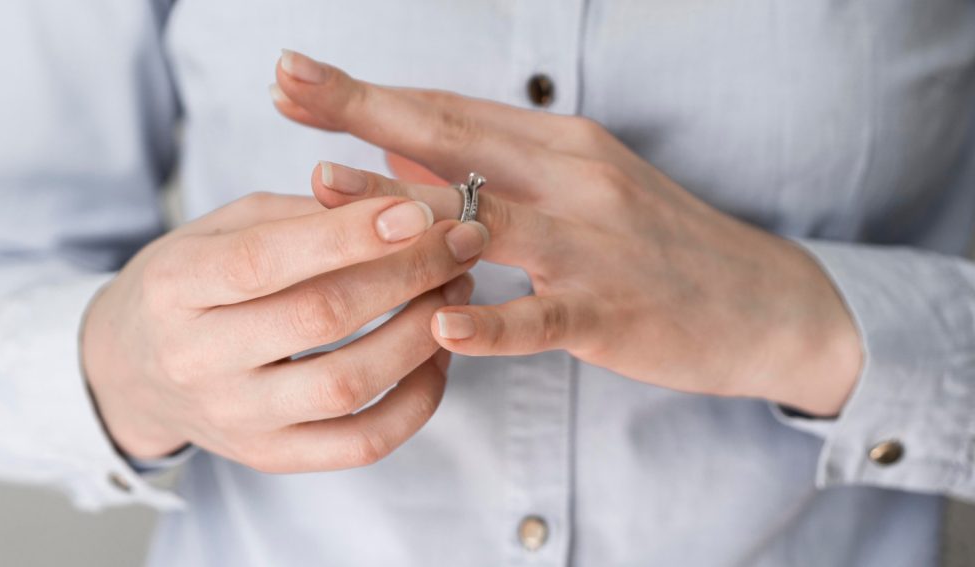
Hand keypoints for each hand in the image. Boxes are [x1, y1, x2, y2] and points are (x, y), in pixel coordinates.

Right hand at [82, 191, 488, 470]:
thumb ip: (295, 216)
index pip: (266, 260)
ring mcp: (236, 418)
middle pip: (320, 318)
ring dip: (421, 334)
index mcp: (176, 286)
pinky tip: (437, 355)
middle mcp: (198, 359)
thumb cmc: (187, 285)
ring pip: (348, 385)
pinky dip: (416, 401)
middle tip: (460, 242)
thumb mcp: (218, 229)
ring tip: (455, 290)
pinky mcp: (271, 456)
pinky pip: (361, 443)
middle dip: (407, 274)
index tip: (419, 212)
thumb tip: (390, 209)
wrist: (130, 370)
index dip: (348, 235)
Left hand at [269, 51, 862, 415]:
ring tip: (321, 188)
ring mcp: (594, 244)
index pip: (451, 110)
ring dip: (401, 205)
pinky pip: (542, 317)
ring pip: (486, 219)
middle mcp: (575, 179)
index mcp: (562, 146)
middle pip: (454, 139)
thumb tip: (403, 158)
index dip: (370, 93)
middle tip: (286, 84)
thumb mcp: (580, 190)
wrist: (762, 301)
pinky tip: (439, 325)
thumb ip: (496, 174)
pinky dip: (490, 321)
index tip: (296, 75)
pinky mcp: (614, 311)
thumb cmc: (656, 246)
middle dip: (362, 110)